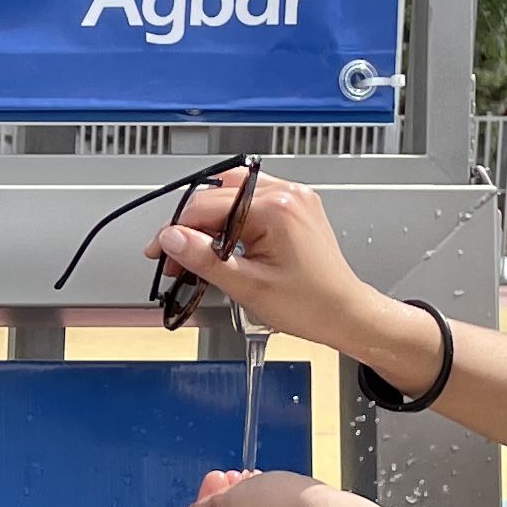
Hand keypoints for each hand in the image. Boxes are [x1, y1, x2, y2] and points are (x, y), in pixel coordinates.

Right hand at [152, 171, 384, 355]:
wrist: (344, 313)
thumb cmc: (311, 305)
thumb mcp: (248, 286)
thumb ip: (205, 259)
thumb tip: (172, 239)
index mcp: (276, 209)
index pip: (207, 207)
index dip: (177, 230)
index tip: (162, 251)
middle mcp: (286, 194)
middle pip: (217, 195)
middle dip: (190, 226)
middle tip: (175, 256)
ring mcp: (293, 198)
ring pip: (232, 193)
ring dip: (208, 219)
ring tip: (196, 250)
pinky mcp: (294, 207)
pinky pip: (251, 201)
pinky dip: (230, 219)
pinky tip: (222, 243)